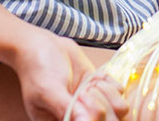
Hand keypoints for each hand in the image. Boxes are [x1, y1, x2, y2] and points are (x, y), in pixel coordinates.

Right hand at [10, 25, 127, 120]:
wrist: (43, 45)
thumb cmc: (38, 69)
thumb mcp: (48, 91)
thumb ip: (66, 109)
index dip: (92, 115)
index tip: (80, 97)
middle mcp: (80, 118)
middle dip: (99, 103)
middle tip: (83, 90)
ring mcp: (93, 105)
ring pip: (119, 109)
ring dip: (106, 92)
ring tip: (90, 83)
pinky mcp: (101, 90)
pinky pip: (119, 92)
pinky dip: (109, 82)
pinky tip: (94, 76)